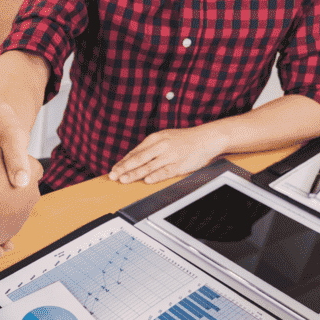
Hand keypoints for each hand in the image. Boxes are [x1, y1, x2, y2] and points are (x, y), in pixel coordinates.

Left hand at [108, 125, 227, 183]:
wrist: (206, 138)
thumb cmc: (184, 139)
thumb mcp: (164, 138)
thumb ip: (149, 148)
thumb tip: (133, 159)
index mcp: (155, 138)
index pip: (135, 152)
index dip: (122, 162)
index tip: (113, 169)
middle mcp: (161, 146)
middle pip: (139, 159)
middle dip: (124, 168)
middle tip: (113, 175)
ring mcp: (170, 156)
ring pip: (149, 166)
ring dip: (135, 174)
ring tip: (124, 180)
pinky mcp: (179, 164)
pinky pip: (165, 172)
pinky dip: (156, 176)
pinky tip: (147, 180)